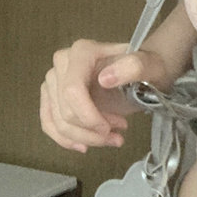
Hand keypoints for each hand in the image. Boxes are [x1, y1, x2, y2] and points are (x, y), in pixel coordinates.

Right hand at [39, 38, 168, 152]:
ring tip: (110, 140)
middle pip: (65, 110)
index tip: (110, 129)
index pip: (72, 90)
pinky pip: (48, 122)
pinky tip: (84, 145)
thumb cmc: (144, 66)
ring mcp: (54, 78)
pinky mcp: (51, 94)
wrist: (140, 67)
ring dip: (83, 138)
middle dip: (90, 131)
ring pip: (58, 120)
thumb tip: (105, 79)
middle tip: (117, 136)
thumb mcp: (148, 64)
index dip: (88, 117)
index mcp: (82, 51)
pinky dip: (64, 138)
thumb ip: (133, 67)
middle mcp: (63, 62)